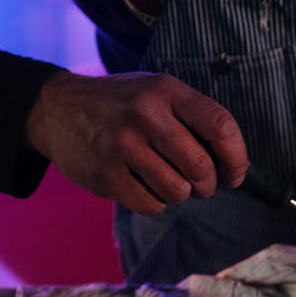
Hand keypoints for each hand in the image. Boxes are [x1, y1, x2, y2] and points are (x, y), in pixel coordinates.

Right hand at [25, 71, 248, 214]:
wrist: (57, 110)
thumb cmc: (124, 106)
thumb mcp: (159, 94)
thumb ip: (196, 121)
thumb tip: (237, 165)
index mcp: (167, 91)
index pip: (221, 126)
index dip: (236, 158)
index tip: (235, 174)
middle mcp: (145, 115)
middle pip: (201, 167)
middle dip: (208, 185)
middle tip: (200, 183)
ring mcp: (122, 145)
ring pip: (178, 191)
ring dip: (179, 194)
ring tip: (164, 178)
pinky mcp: (105, 174)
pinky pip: (152, 205)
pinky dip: (155, 202)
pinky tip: (142, 185)